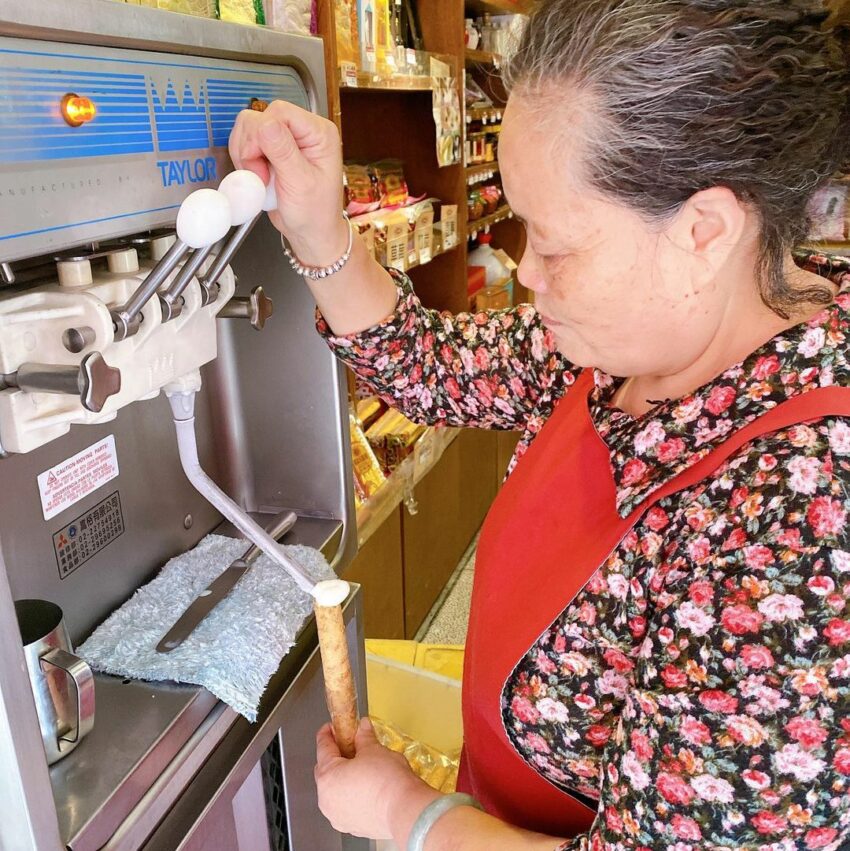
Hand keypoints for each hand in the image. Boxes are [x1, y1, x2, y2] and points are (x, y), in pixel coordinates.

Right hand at [228, 100, 348, 264]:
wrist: (311, 233)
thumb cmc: (315, 214)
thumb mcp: (301, 184)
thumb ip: (283, 152)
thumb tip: (265, 124)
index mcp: (319, 133)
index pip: (279, 112)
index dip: (261, 135)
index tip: (260, 164)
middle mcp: (303, 131)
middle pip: (260, 117)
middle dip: (251, 147)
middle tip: (261, 175)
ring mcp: (286, 140)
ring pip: (248, 128)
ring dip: (246, 154)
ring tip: (261, 179)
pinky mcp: (272, 150)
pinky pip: (246, 143)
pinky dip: (244, 160)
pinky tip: (257, 177)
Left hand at [315, 716, 422, 838]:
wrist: (403, 810)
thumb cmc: (386, 780)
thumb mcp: (373, 749)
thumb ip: (363, 736)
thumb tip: (363, 728)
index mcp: (327, 776)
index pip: (323, 747)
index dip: (327, 733)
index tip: (331, 727)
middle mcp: (326, 799)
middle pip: (325, 770)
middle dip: (335, 756)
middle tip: (348, 745)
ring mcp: (337, 815)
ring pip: (334, 791)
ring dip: (342, 778)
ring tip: (360, 767)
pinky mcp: (350, 827)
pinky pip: (345, 806)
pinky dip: (351, 795)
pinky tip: (366, 788)